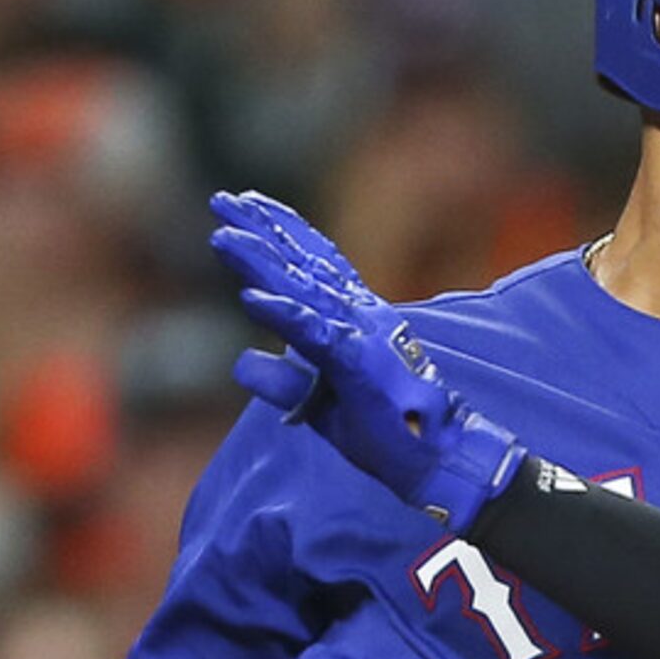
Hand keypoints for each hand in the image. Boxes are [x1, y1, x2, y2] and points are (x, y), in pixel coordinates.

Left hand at [212, 190, 521, 532]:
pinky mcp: (359, 363)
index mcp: (358, 317)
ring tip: (222, 237)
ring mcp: (362, 335)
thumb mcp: (322, 402)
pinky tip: (251, 298)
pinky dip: (282, 314)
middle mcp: (362, 314)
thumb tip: (241, 362)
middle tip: (221, 200)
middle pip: (302, 263)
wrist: (438, 457)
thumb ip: (283, 379)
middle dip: (260, 230)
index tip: (247, 204)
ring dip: (261, 262)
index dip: (282, 230)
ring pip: (302, 290)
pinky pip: (315, 334)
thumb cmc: (388, 430)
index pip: (316, 263)